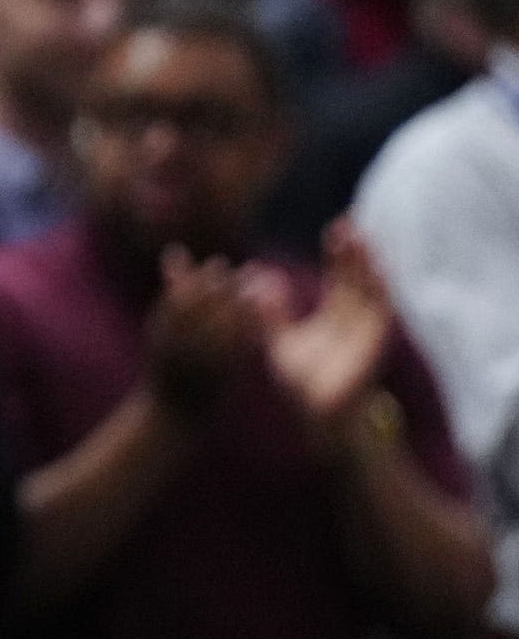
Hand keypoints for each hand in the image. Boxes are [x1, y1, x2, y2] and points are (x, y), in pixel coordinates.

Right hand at [145, 245, 255, 416]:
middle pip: (207, 309)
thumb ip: (173, 288)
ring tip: (266, 286)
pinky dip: (256, 325)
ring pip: (228, 324)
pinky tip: (269, 311)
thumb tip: (176, 251)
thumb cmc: (169, 357)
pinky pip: (242, 344)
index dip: (203, 279)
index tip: (220, 264)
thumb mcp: (163, 323)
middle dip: (230, 288)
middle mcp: (179, 345)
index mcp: (162, 332)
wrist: (175, 406)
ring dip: (249, 304)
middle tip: (252, 270)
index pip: (183, 298)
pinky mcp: (223, 372)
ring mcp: (201, 360)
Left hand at [253, 220, 397, 440]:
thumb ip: (270, 311)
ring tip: (360, 239)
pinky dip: (382, 293)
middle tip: (347, 223)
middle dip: (356, 252)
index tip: (336, 227)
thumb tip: (257, 277)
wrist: (318, 415)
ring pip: (373, 290)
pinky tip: (378, 272)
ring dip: (369, 265)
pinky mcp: (375, 345)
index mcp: (337, 316)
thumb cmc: (304, 382)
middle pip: (359, 278)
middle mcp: (356, 320)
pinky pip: (382, 314)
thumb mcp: (281, 340)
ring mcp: (368, 331)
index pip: (342, 277)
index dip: (340, 254)